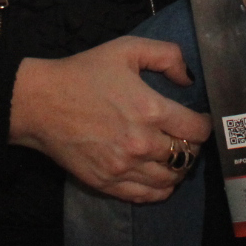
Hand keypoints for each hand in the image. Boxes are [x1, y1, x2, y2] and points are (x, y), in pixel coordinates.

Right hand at [8, 36, 209, 201]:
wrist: (41, 102)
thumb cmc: (84, 73)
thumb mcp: (127, 49)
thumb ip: (167, 56)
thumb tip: (189, 79)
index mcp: (150, 110)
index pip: (197, 130)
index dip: (205, 124)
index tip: (200, 119)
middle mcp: (142, 144)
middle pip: (187, 155)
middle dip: (192, 145)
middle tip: (185, 136)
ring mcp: (124, 167)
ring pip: (171, 179)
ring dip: (179, 168)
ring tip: (174, 156)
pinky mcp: (107, 183)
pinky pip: (147, 195)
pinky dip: (160, 189)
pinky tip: (160, 176)